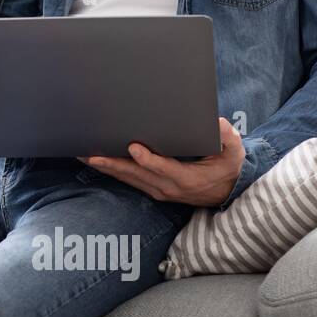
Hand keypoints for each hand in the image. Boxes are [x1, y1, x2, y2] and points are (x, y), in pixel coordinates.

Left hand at [76, 117, 243, 206]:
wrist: (227, 192)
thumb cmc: (228, 168)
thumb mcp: (235, 153)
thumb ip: (228, 138)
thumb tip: (217, 123)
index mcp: (187, 178)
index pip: (164, 168)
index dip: (148, 159)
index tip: (133, 147)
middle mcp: (168, 187)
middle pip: (136, 174)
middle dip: (111, 163)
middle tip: (89, 153)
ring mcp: (158, 190)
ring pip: (128, 178)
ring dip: (105, 167)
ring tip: (82, 154)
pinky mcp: (152, 189)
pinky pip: (129, 180)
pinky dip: (111, 170)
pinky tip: (95, 161)